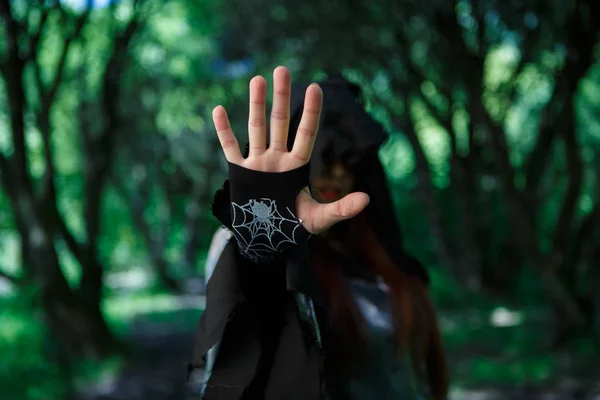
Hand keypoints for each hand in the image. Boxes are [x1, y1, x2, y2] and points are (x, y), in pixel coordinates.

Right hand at [212, 66, 368, 233]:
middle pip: (280, 122)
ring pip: (256, 128)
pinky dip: (223, 130)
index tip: (316, 87)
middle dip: (281, 97)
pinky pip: (229, 147)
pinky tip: (219, 109)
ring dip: (256, 105)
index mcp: (297, 166)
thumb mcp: (318, 219)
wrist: (267, 239)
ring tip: (257, 79)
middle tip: (281, 70)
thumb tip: (366, 200)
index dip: (311, 112)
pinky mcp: (240, 172)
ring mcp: (258, 163)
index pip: (306, 134)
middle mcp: (278, 159)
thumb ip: (340, 209)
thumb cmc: (294, 227)